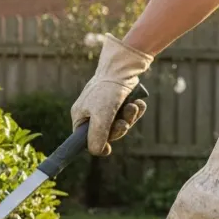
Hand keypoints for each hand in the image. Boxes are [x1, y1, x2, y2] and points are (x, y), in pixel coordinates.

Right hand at [70, 34, 152, 155]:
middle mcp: (91, 113)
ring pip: (119, 123)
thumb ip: (97, 137)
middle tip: (125, 123)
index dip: (98, 145)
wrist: (122, 66)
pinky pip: (127, 114)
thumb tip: (98, 152)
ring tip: (133, 107)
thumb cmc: (107, 90)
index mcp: (81, 117)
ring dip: (129, 118)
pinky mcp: (118, 101)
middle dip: (119, 128)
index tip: (108, 148)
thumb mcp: (101, 117)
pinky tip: (138, 104)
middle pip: (107, 134)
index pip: (86, 140)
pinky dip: (134, 110)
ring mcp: (105, 107)